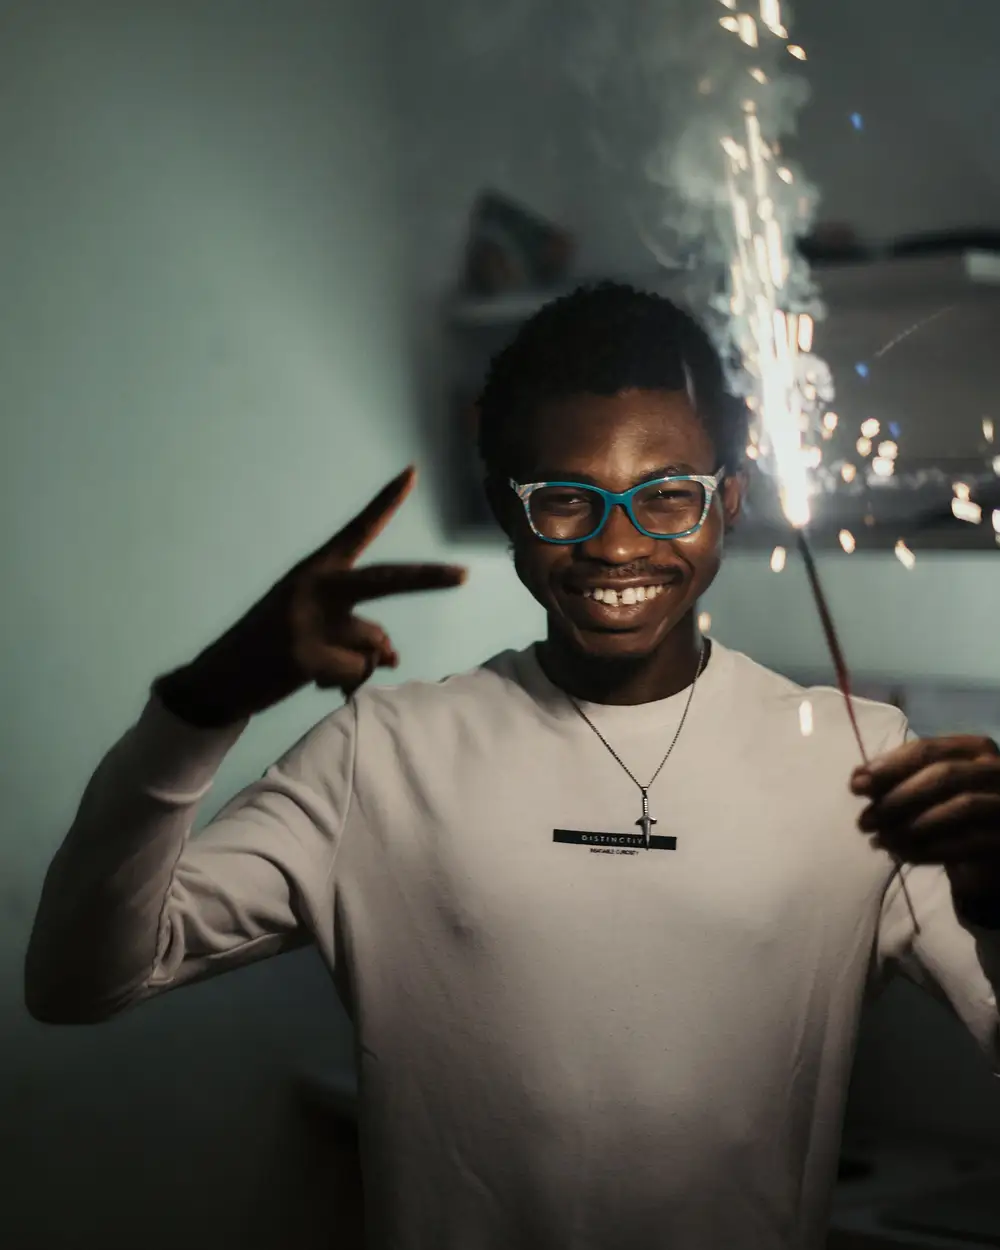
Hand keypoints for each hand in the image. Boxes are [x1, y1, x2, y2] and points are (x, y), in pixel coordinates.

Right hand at [159, 466, 465, 724]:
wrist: (219, 680)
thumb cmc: (272, 648)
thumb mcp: (314, 627)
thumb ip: (358, 631)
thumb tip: (395, 656)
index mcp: (314, 570)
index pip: (357, 530)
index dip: (386, 502)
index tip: (412, 472)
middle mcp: (313, 587)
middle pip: (387, 579)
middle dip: (430, 578)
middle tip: (464, 575)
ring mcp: (308, 620)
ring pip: (376, 641)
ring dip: (361, 662)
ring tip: (321, 665)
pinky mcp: (305, 655)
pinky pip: (358, 671)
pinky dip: (346, 682)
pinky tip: (314, 681)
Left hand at [851, 736, 999, 901]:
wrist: (983, 856)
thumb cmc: (946, 813)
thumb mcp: (918, 790)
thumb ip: (891, 780)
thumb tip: (857, 778)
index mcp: (974, 748)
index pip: (927, 749)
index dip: (889, 766)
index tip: (855, 786)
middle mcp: (997, 769)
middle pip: (944, 775)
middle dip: (897, 798)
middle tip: (863, 821)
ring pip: (960, 807)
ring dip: (911, 825)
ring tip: (879, 840)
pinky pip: (969, 842)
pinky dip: (929, 849)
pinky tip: (901, 854)